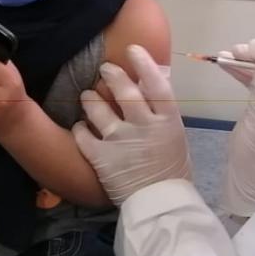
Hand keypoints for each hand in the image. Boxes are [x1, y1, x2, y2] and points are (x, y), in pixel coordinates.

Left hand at [72, 45, 190, 204]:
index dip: (143, 63)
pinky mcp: (101, 157)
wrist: (161, 205)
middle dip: (111, 75)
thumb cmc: (172, 170)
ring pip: (97, 109)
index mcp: (167, 120)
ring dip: (90, 99)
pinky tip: (80, 127)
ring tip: (87, 96)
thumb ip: (161, 112)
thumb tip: (149, 85)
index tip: (132, 50)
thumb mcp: (174, 136)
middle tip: (105, 69)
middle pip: (124, 90)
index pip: (155, 83)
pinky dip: (79, 128)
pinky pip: (82, 134)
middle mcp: (144, 126)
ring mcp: (121, 141)